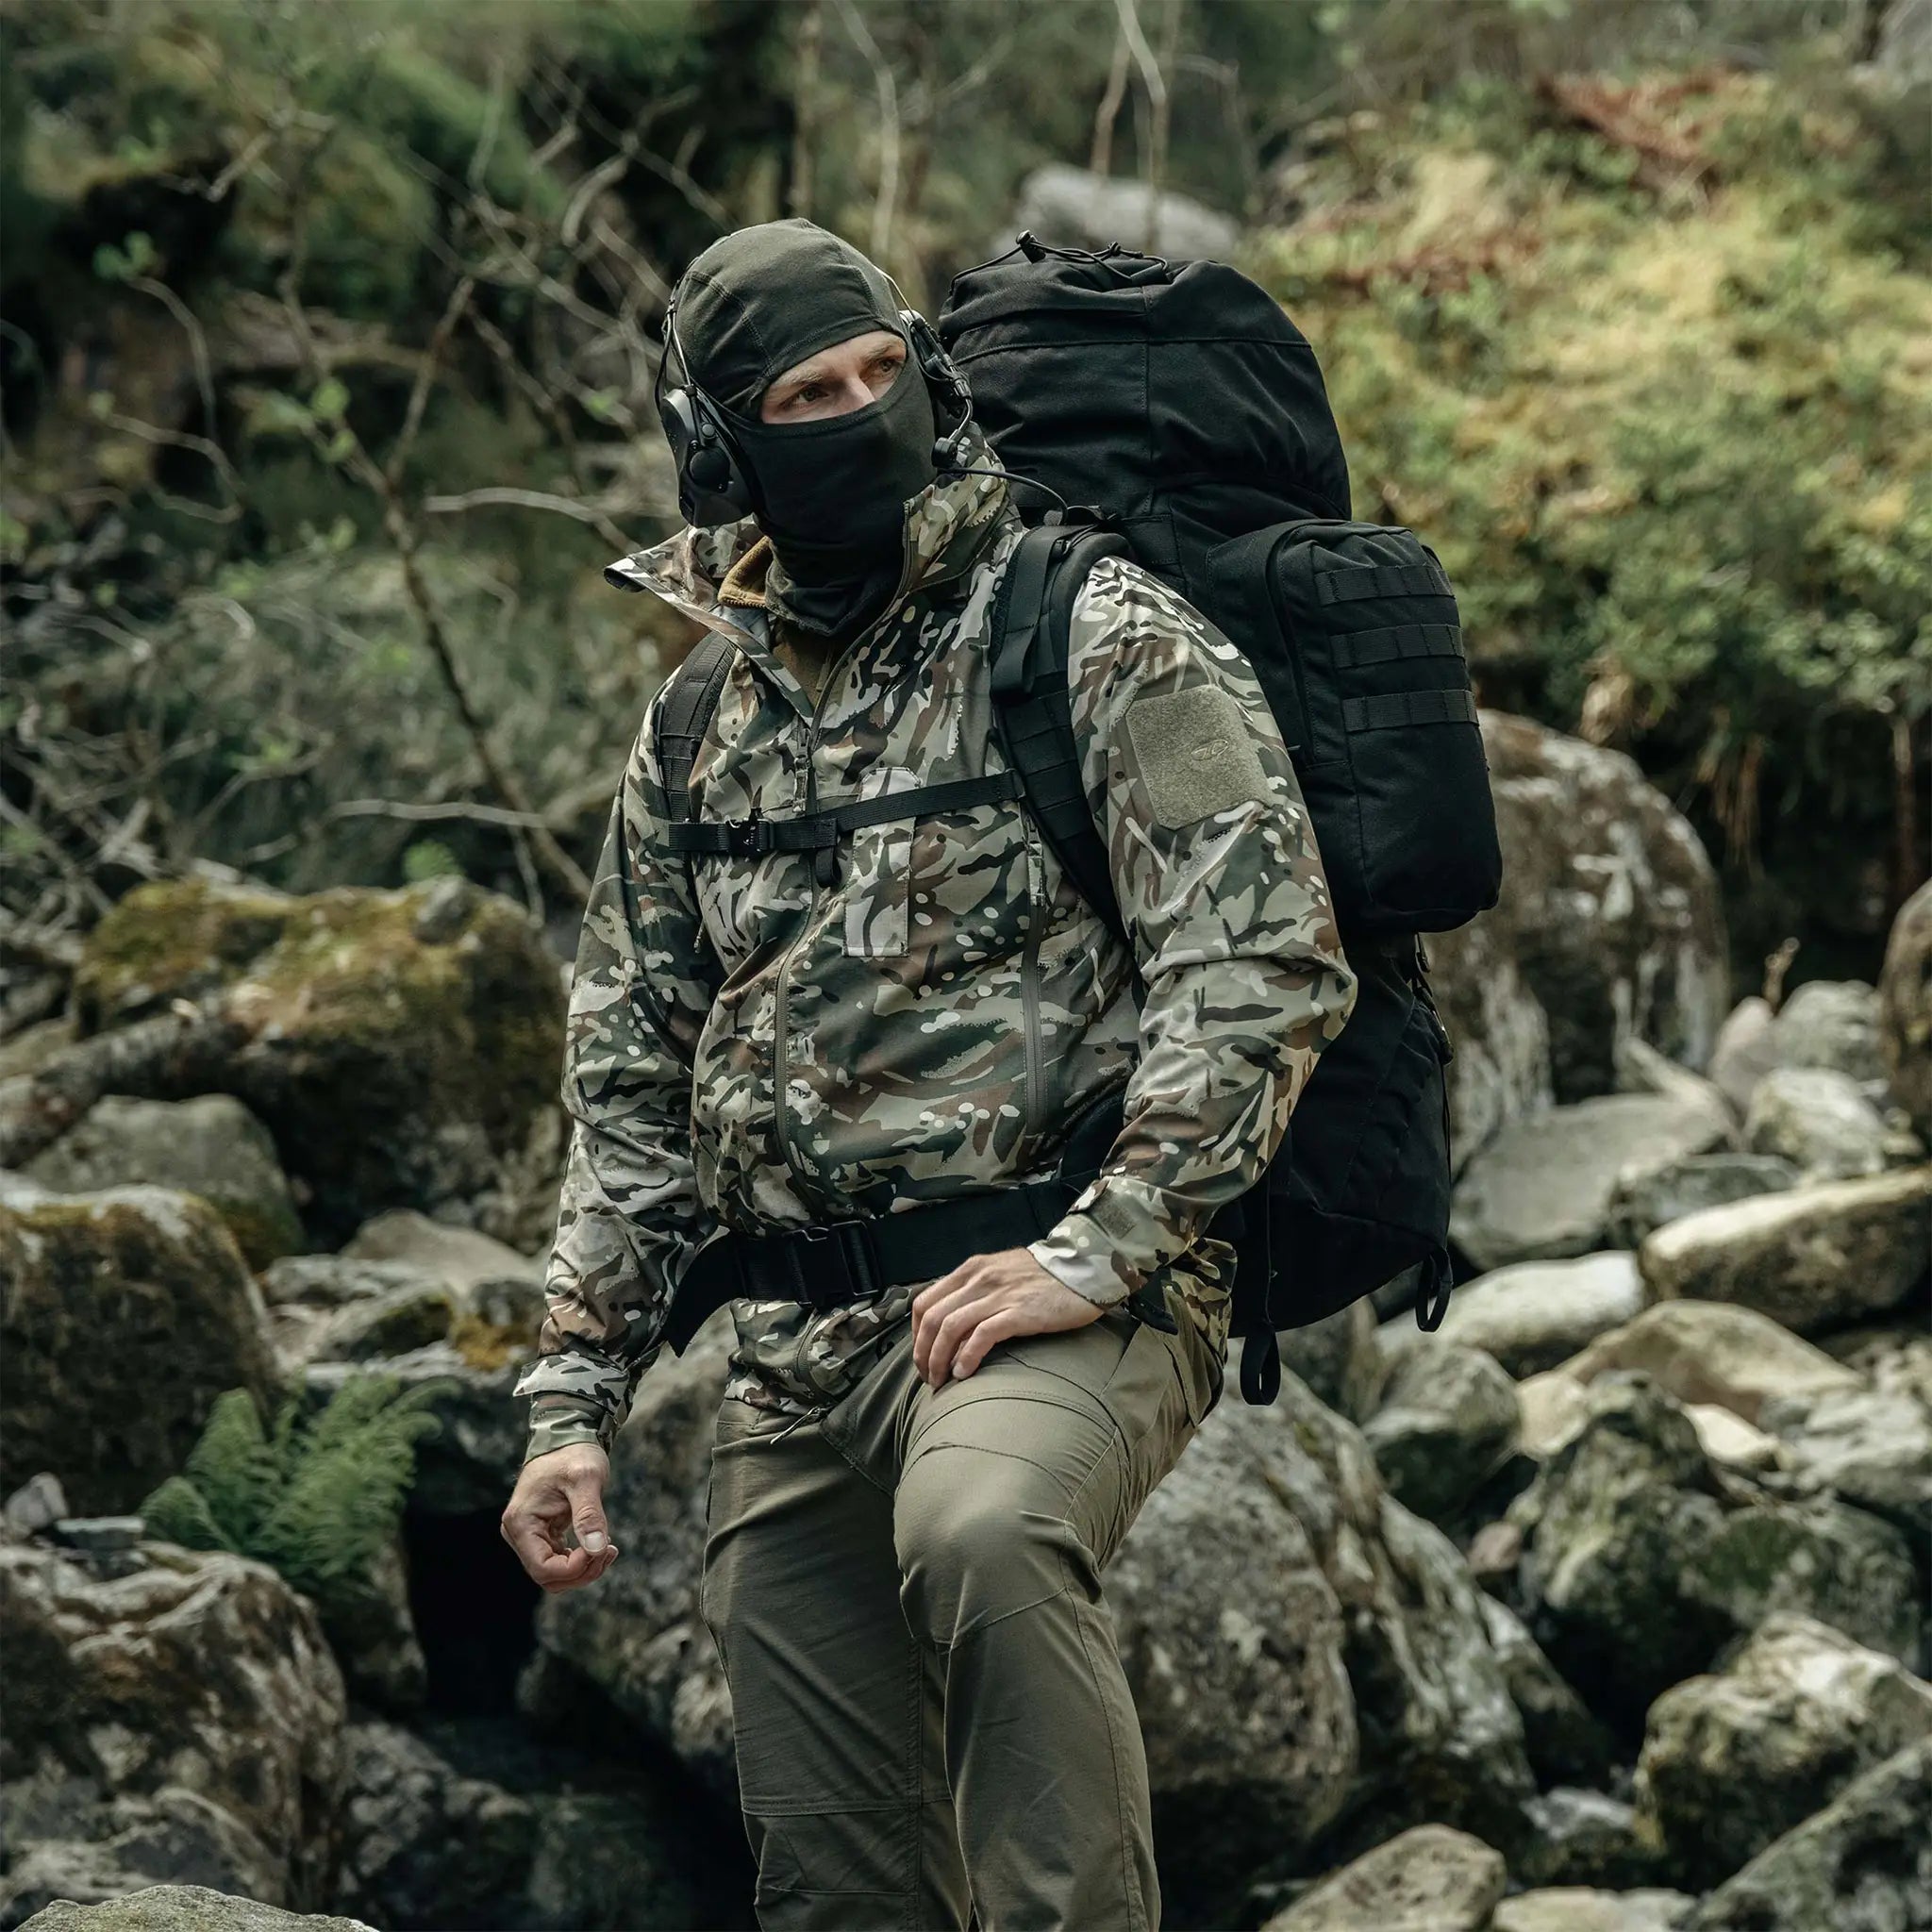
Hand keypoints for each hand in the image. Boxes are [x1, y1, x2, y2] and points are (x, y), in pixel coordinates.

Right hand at [501, 1442, 619, 1591]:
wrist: (568, 1436)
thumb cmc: (574, 1453)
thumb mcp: (586, 1479)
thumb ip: (589, 1515)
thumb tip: (596, 1550)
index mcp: (521, 1521)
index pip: (543, 1568)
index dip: (575, 1568)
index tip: (602, 1549)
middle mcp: (518, 1533)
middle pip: (548, 1576)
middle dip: (582, 1571)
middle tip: (609, 1551)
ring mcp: (528, 1535)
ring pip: (554, 1573)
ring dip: (583, 1569)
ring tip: (608, 1548)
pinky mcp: (541, 1535)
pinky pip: (559, 1561)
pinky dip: (580, 1560)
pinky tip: (601, 1546)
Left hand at [911, 1247, 1108, 1388]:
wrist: (1083, 1269)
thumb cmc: (1044, 1277)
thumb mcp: (1001, 1273)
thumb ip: (975, 1290)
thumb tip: (953, 1321)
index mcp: (971, 1269)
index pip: (924, 1301)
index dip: (916, 1333)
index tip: (922, 1355)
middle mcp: (978, 1279)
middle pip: (932, 1318)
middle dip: (923, 1353)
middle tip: (928, 1377)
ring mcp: (998, 1295)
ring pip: (950, 1329)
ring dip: (939, 1360)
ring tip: (941, 1381)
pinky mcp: (1019, 1313)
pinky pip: (981, 1336)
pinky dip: (966, 1357)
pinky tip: (964, 1374)